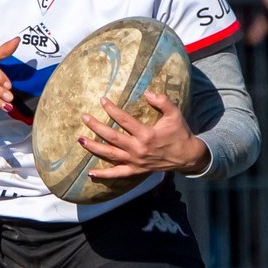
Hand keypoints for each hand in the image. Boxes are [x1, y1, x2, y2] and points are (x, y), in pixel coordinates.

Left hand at [80, 92, 208, 179]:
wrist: (187, 157)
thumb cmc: (179, 134)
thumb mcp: (175, 114)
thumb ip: (162, 101)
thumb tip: (147, 92)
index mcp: (146, 135)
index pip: (124, 120)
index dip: (112, 109)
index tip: (102, 100)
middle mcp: (138, 149)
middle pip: (112, 137)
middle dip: (96, 127)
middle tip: (84, 117)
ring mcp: (135, 161)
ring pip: (110, 155)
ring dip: (94, 148)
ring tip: (80, 140)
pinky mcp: (136, 171)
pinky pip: (117, 174)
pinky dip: (104, 175)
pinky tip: (90, 173)